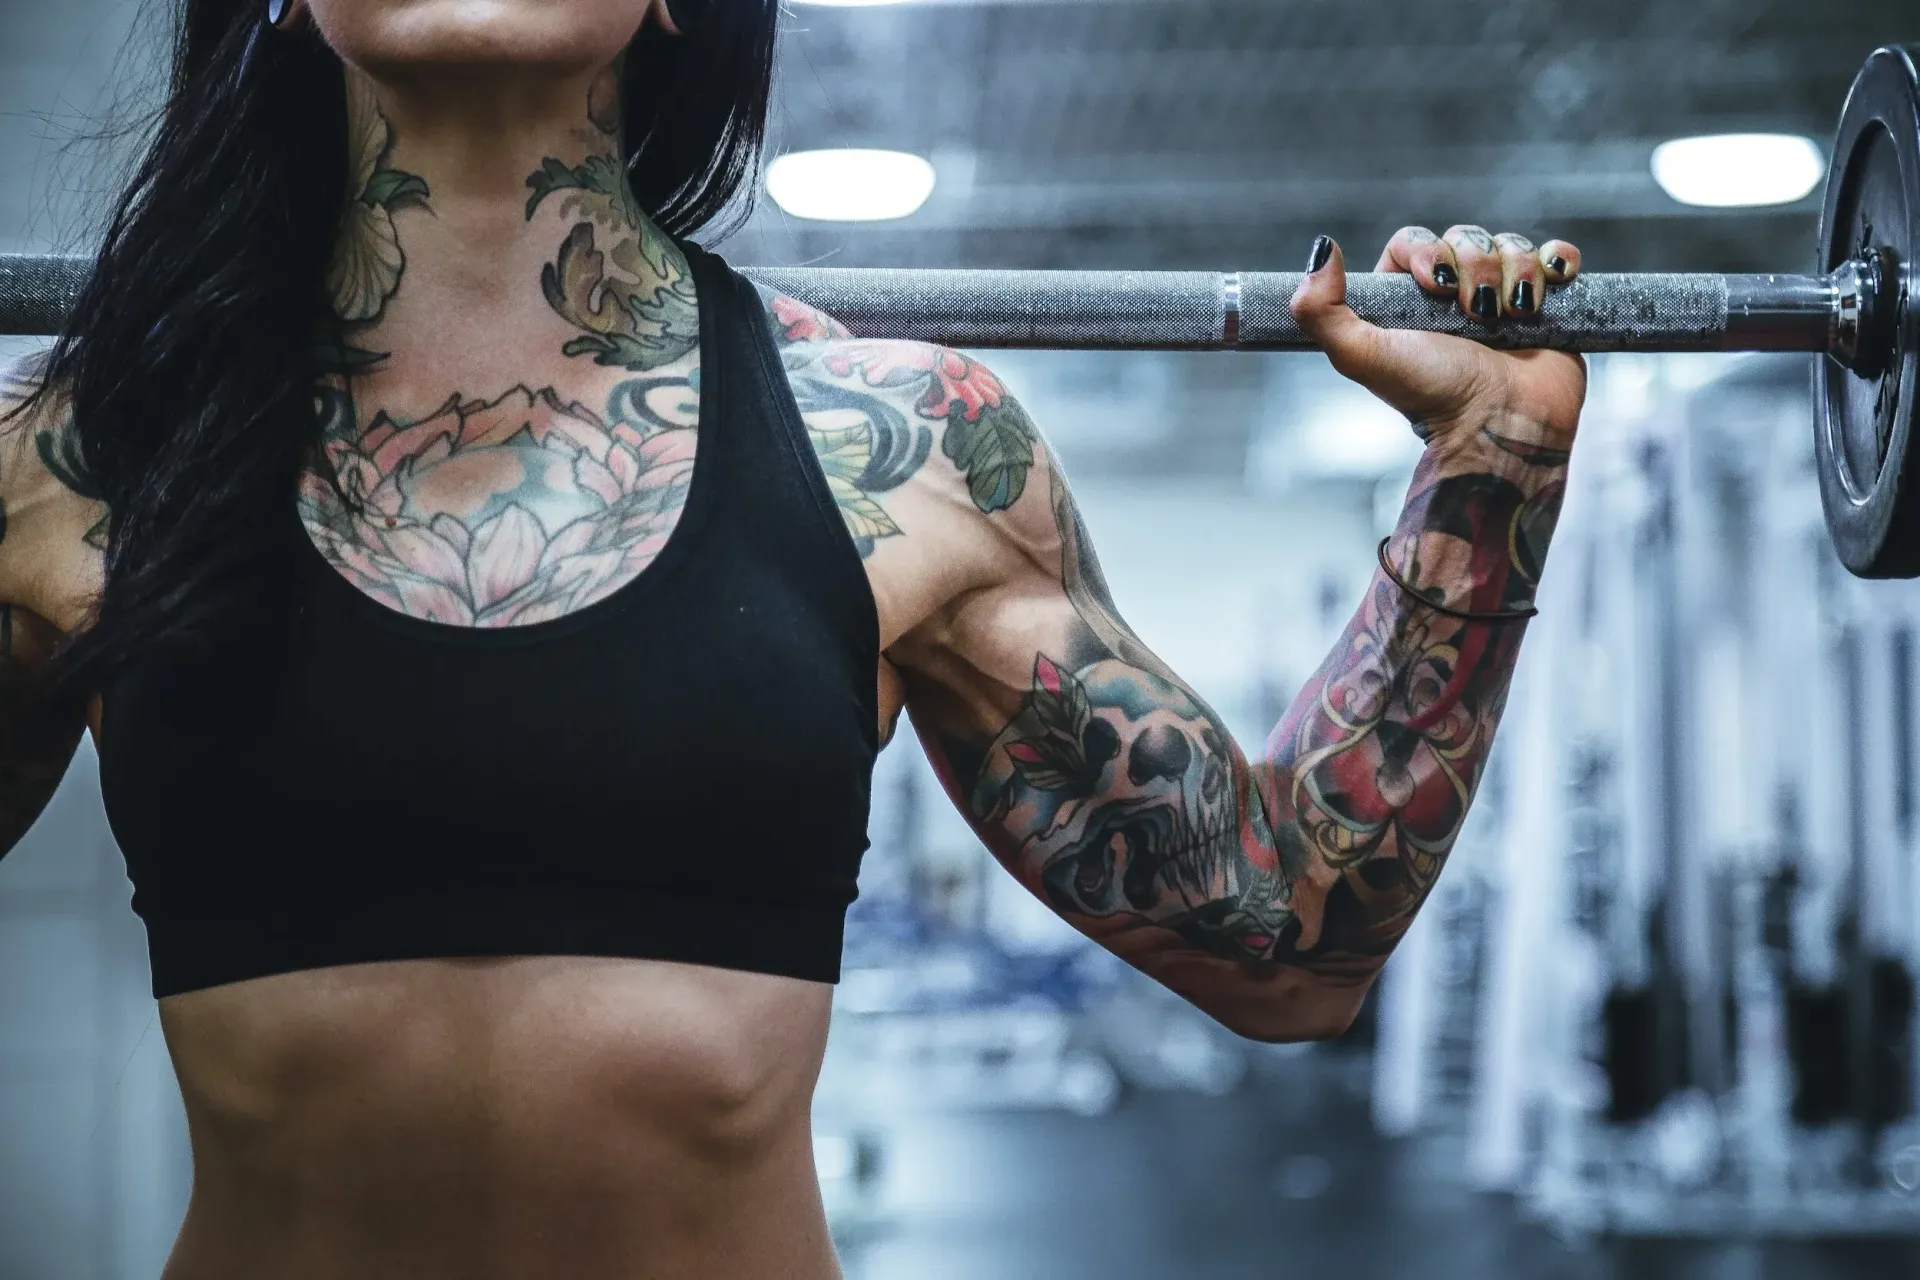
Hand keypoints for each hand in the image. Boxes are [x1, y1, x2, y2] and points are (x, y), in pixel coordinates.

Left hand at [1289, 226, 1588, 453]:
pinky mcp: (1547, 306)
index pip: (1414, 241)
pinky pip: (1555, 256)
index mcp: (1407, 302)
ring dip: (1513, 274)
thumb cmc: (1432, 395)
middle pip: (1465, 238)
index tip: (1436, 286)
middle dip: (1474, 267)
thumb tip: (1321, 248)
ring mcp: (1502, 298)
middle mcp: (1453, 297)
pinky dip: (1556, 261)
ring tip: (1511, 317)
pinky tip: (1548, 285)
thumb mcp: (1362, 356)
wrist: (1501, 425)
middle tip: (1476, 314)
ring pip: (1510, 246)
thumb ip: (1321, 311)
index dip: (1427, 252)